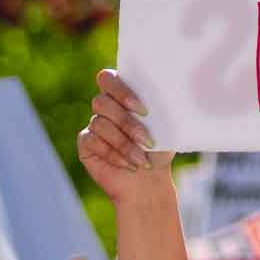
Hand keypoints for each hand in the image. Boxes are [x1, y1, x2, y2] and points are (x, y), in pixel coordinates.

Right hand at [77, 69, 172, 203]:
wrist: (150, 181)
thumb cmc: (159, 150)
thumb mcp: (166, 128)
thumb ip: (162, 108)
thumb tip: (173, 94)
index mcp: (122, 94)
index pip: (108, 78)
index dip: (122, 91)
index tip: (144, 110)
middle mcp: (105, 106)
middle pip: (102, 101)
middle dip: (125, 122)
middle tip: (146, 138)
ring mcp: (93, 124)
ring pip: (99, 123)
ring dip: (124, 143)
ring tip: (142, 159)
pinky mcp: (86, 143)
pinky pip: (93, 141)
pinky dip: (114, 154)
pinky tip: (129, 165)